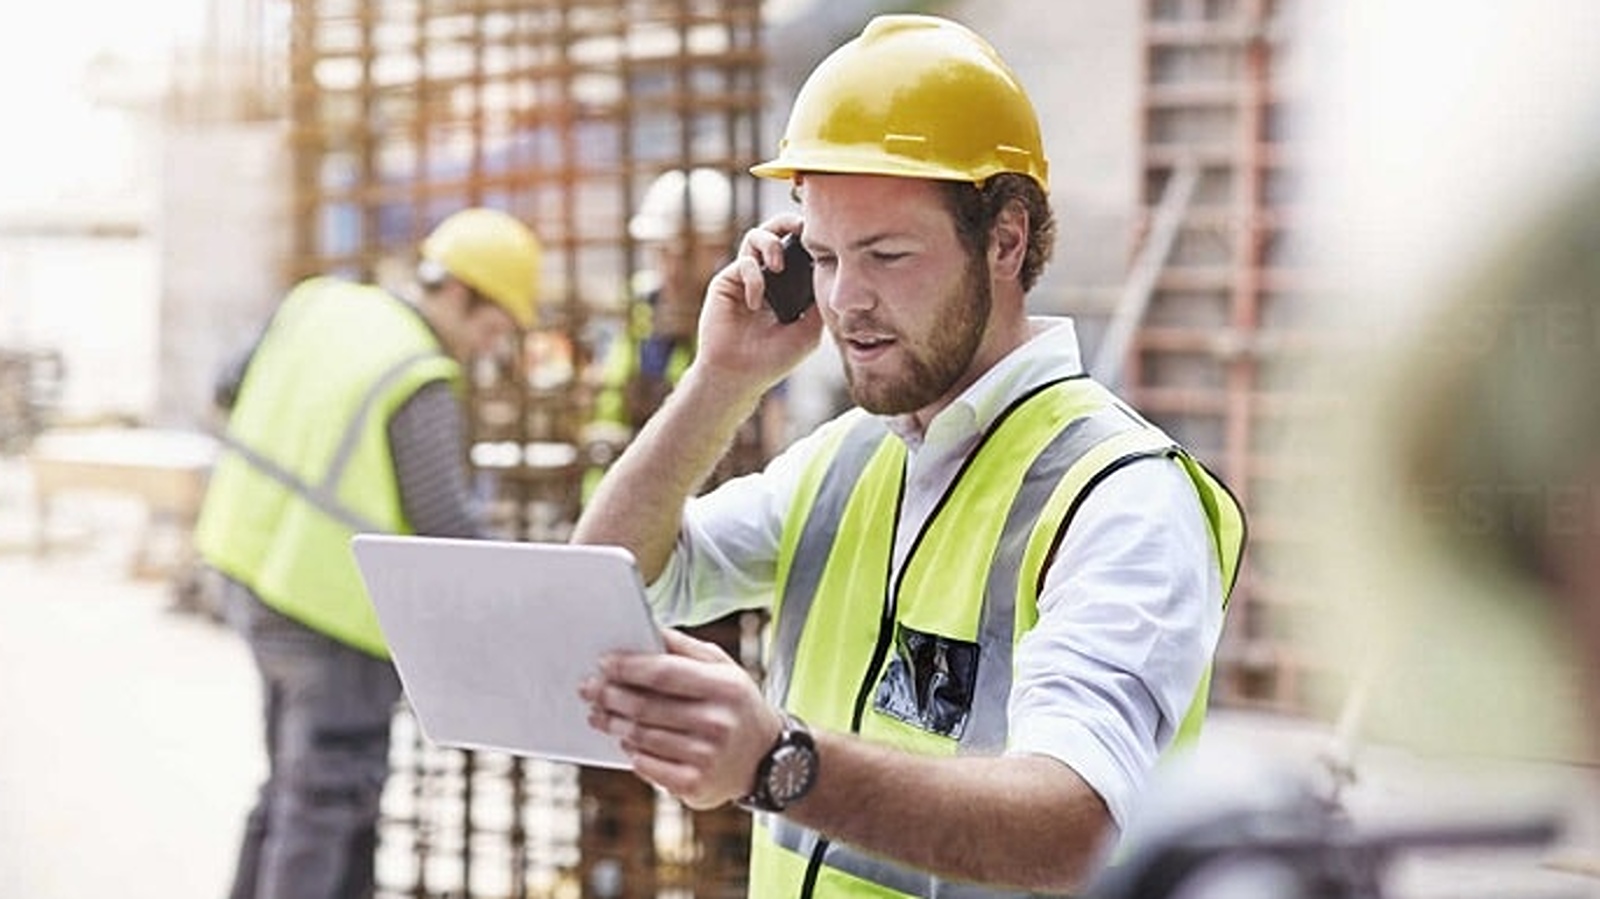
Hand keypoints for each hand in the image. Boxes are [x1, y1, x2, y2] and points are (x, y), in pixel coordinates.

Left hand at [580, 628, 782, 808]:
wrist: (766, 759)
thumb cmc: (736, 705)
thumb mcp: (724, 668)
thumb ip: (686, 649)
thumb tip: (648, 630)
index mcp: (725, 687)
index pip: (664, 673)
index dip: (628, 667)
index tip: (603, 663)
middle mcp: (717, 723)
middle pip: (646, 707)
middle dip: (610, 695)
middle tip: (589, 688)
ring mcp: (707, 758)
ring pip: (642, 737)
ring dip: (613, 724)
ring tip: (599, 714)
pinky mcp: (695, 785)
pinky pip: (648, 766)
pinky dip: (631, 752)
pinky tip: (625, 741)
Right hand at [692, 214, 823, 391]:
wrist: (741, 375)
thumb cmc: (774, 357)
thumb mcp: (809, 329)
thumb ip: (818, 300)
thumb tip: (832, 271)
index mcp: (788, 284)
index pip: (799, 249)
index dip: (809, 238)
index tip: (825, 237)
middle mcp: (767, 275)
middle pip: (776, 231)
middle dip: (788, 222)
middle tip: (801, 227)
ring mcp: (746, 277)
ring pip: (756, 236)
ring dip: (770, 243)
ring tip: (778, 266)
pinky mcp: (727, 282)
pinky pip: (743, 263)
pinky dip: (754, 278)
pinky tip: (756, 303)